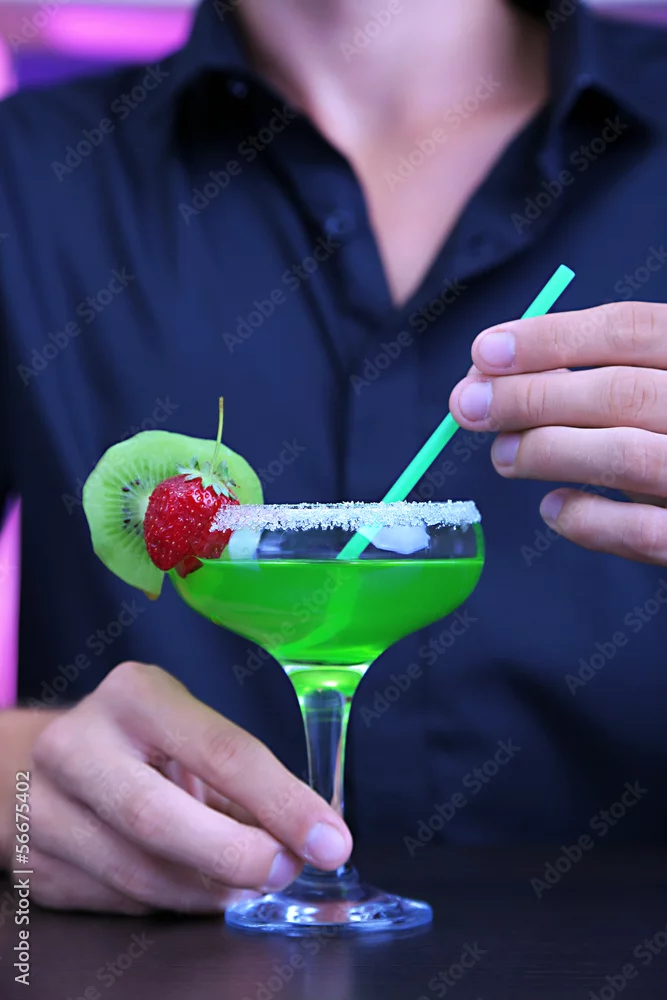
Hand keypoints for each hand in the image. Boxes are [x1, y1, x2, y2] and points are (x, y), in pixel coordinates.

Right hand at [28, 662, 350, 913]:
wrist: (39, 761)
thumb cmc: (137, 742)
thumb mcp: (186, 731)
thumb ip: (240, 780)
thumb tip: (311, 836)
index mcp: (135, 695)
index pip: (220, 750)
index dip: (282, 801)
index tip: (330, 840)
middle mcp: (79, 745)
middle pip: (159, 818)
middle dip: (235, 856)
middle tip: (284, 872)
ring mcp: (44, 806)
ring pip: (136, 872)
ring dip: (207, 891)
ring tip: (246, 885)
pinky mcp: (32, 862)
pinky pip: (115, 901)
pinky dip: (169, 902)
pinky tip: (194, 888)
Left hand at [449, 301, 666, 563]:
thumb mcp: (665, 379)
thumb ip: (612, 370)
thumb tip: (499, 371)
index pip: (630, 329)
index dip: (550, 338)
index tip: (483, 351)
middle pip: (618, 392)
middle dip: (530, 397)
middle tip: (467, 406)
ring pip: (625, 457)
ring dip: (549, 453)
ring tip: (503, 455)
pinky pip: (641, 533)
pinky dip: (585, 519)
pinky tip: (553, 507)